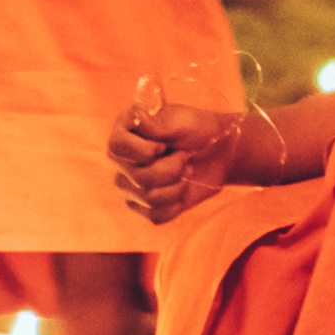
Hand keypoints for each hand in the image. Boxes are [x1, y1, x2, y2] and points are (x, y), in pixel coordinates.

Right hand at [109, 89, 256, 222]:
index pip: (117, 145)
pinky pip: (155, 216)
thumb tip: (135, 119)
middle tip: (184, 157)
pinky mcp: (143, 207)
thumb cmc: (197, 130)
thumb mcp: (181, 120)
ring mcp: (130, 185)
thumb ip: (157, 122)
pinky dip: (176, 205)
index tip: (163, 147)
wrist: (217, 153)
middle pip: (137, 177)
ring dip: (178, 186)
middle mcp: (122, 160)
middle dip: (171, 169)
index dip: (142, 151)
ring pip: (148, 199)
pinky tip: (183, 189)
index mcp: (126, 131)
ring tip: (186, 171)